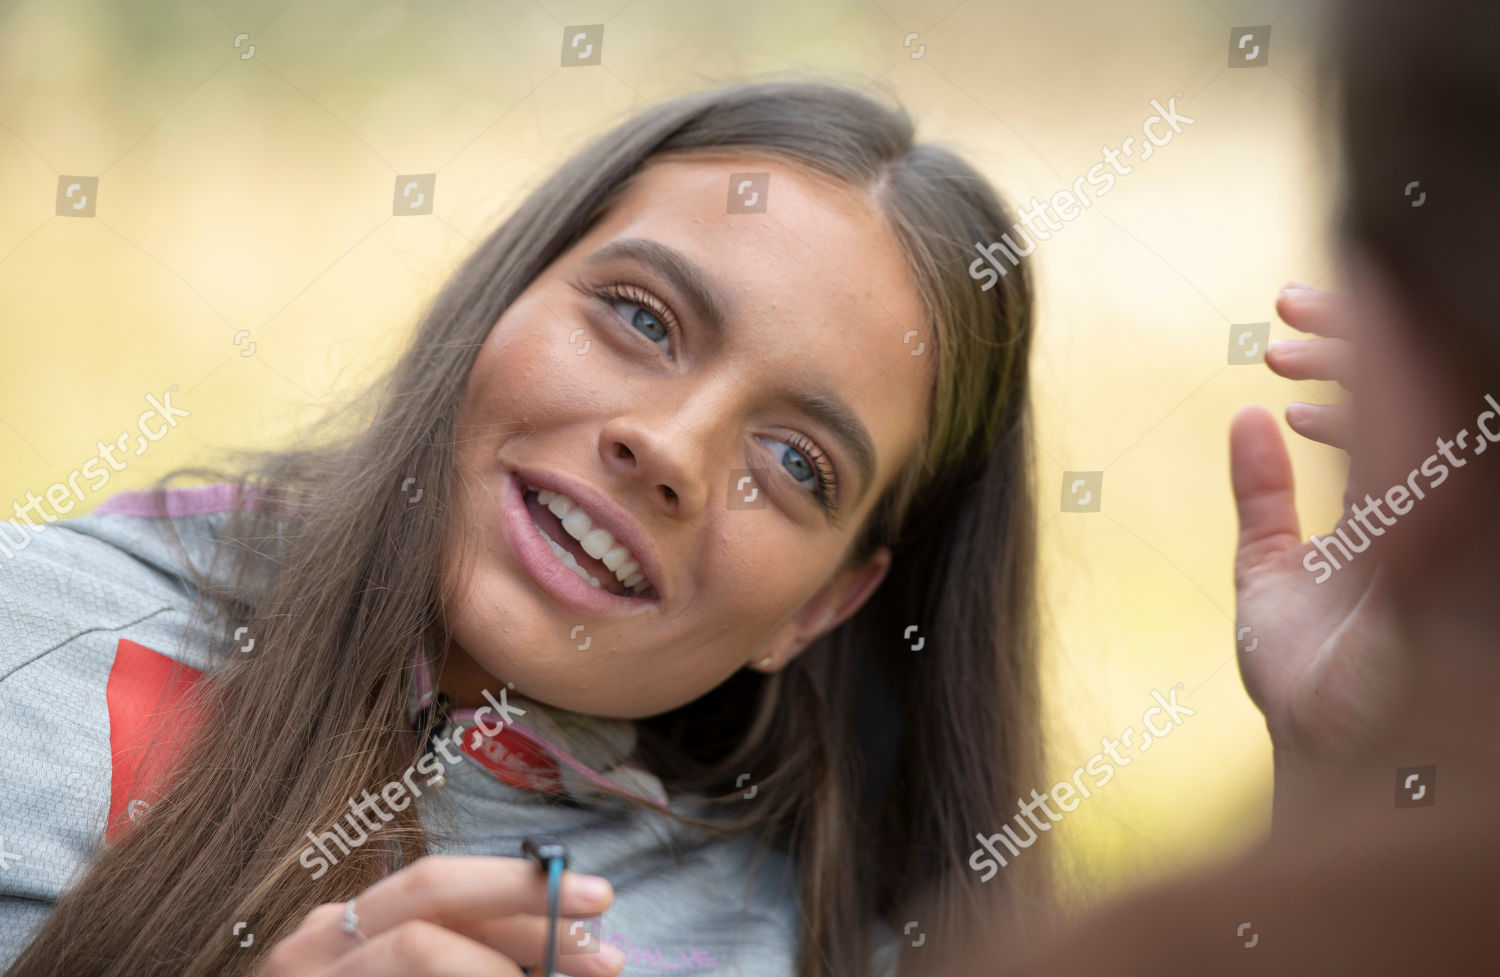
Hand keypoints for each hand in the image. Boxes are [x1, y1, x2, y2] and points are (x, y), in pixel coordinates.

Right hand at [259, 855, 622, 976]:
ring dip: (497, 968)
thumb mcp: (401, 976)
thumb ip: (469, 959)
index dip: (526, 889)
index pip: (444, 887)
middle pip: (431, 893)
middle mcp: (318, 943)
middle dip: (524, 901)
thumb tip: (566, 955)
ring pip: (418, 946)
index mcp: (348, 927)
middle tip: (600, 933)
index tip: (600, 904)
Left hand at [1229, 283, 1405, 763]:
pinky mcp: (1433, 535)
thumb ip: (1264, 497)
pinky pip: (1405, 450)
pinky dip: (1371, 405)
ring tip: (1289, 332)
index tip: (1277, 339)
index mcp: (1399, 510)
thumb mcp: (1271, 571)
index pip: (1379, 412)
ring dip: (1356, 360)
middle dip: (1349, 341)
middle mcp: (1429, 507)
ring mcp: (1440, 521)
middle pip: (1404, 395)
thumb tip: (1247, 418)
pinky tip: (1311, 387)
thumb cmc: (1308, 679)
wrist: (1330, 749)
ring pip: (1413, 405)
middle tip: (1283, 308)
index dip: (1340, 363)